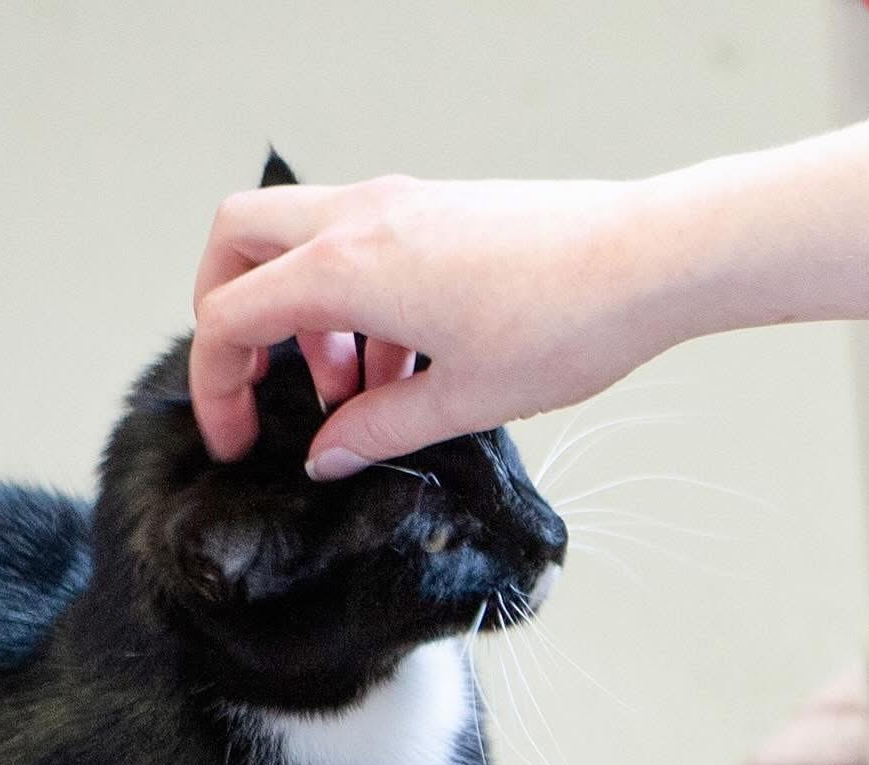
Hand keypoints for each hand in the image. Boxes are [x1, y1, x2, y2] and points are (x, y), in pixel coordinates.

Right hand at [189, 175, 694, 476]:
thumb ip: (377, 432)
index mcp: (348, 267)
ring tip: (353, 395)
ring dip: (304, 317)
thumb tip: (328, 455)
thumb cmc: (566, 321)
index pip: (232, 315)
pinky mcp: (438, 209)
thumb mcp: (459, 402)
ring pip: (301, 242)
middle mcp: (362, 218)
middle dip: (229, 315)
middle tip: (257, 384)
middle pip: (240, 242)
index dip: (218, 384)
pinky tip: (401, 367)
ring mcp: (401, 204)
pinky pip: (362, 245)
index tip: (236, 438)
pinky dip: (354, 302)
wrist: (650, 260)